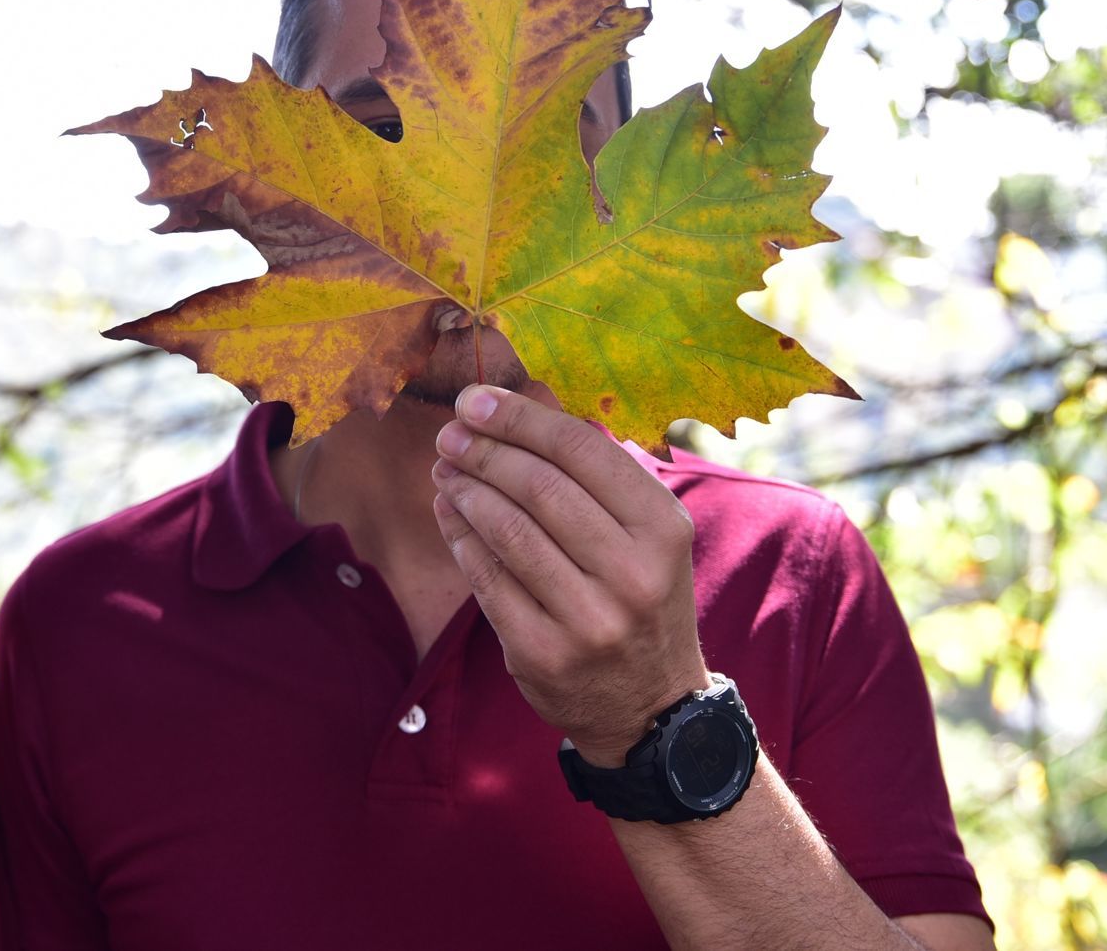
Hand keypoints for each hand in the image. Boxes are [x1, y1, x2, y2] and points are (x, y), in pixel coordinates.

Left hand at [430, 385, 708, 767]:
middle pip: (537, 486)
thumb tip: (517, 409)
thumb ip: (596, 476)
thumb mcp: (647, 536)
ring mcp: (588, 618)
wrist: (650, 707)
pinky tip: (448, 512)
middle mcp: (633, 573)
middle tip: (449, 434)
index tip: (475, 399)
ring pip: (507, 530)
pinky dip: (460, 537)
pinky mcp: (542, 652)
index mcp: (663, 529)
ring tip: (444, 468)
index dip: (519, 417)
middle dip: (483, 450)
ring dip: (464, 490)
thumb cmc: (638, 597)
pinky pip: (486, 579)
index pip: (580, 450)